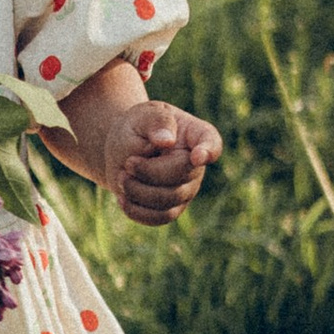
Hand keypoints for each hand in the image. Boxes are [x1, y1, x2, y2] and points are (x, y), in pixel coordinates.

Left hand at [99, 100, 221, 226]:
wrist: (124, 150)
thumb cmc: (139, 127)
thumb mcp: (143, 115)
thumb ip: (156, 122)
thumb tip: (166, 141)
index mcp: (196, 135)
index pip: (211, 143)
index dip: (208, 151)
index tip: (197, 156)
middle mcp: (197, 165)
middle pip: (182, 176)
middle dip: (149, 171)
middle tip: (127, 163)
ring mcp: (187, 188)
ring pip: (168, 201)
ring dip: (138, 191)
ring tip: (122, 176)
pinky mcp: (172, 207)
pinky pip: (160, 218)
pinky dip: (137, 211)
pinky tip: (122, 198)